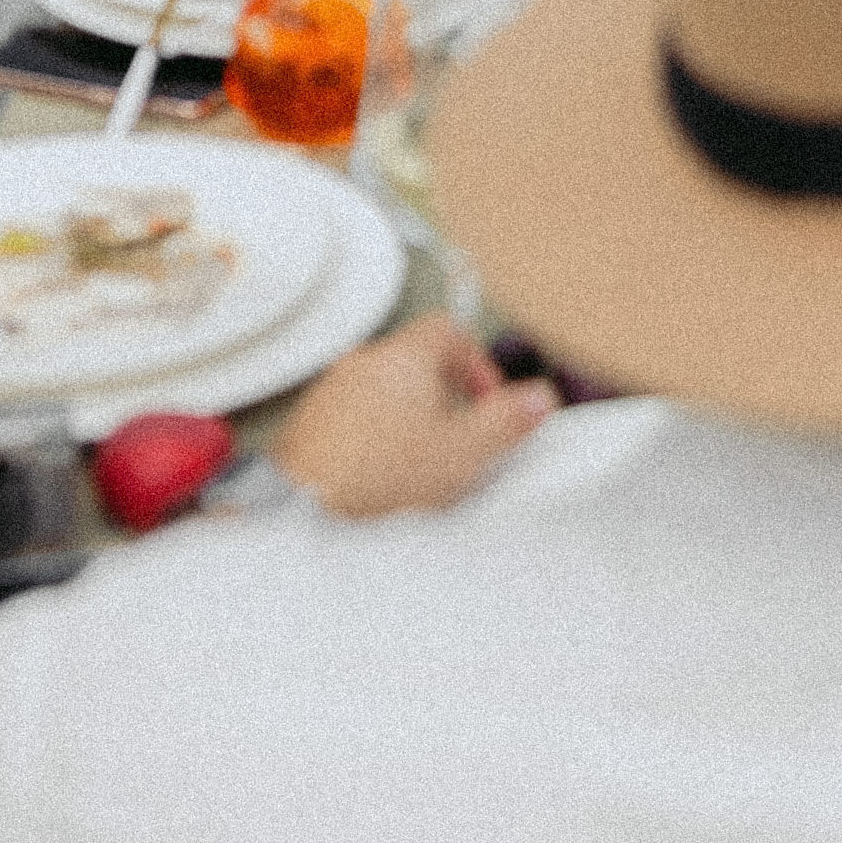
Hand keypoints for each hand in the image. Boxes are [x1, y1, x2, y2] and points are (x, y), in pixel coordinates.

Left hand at [274, 314, 558, 513]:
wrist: (302, 512)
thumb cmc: (377, 481)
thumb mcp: (464, 453)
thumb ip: (507, 422)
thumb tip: (538, 399)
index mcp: (403, 357)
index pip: (448, 330)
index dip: (477, 363)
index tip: (488, 402)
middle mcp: (361, 365)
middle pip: (415, 362)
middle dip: (444, 399)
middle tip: (459, 441)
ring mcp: (328, 395)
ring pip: (381, 393)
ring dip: (406, 421)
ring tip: (420, 468)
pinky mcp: (305, 429)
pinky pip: (350, 421)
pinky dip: (370, 442)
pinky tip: (380, 482)